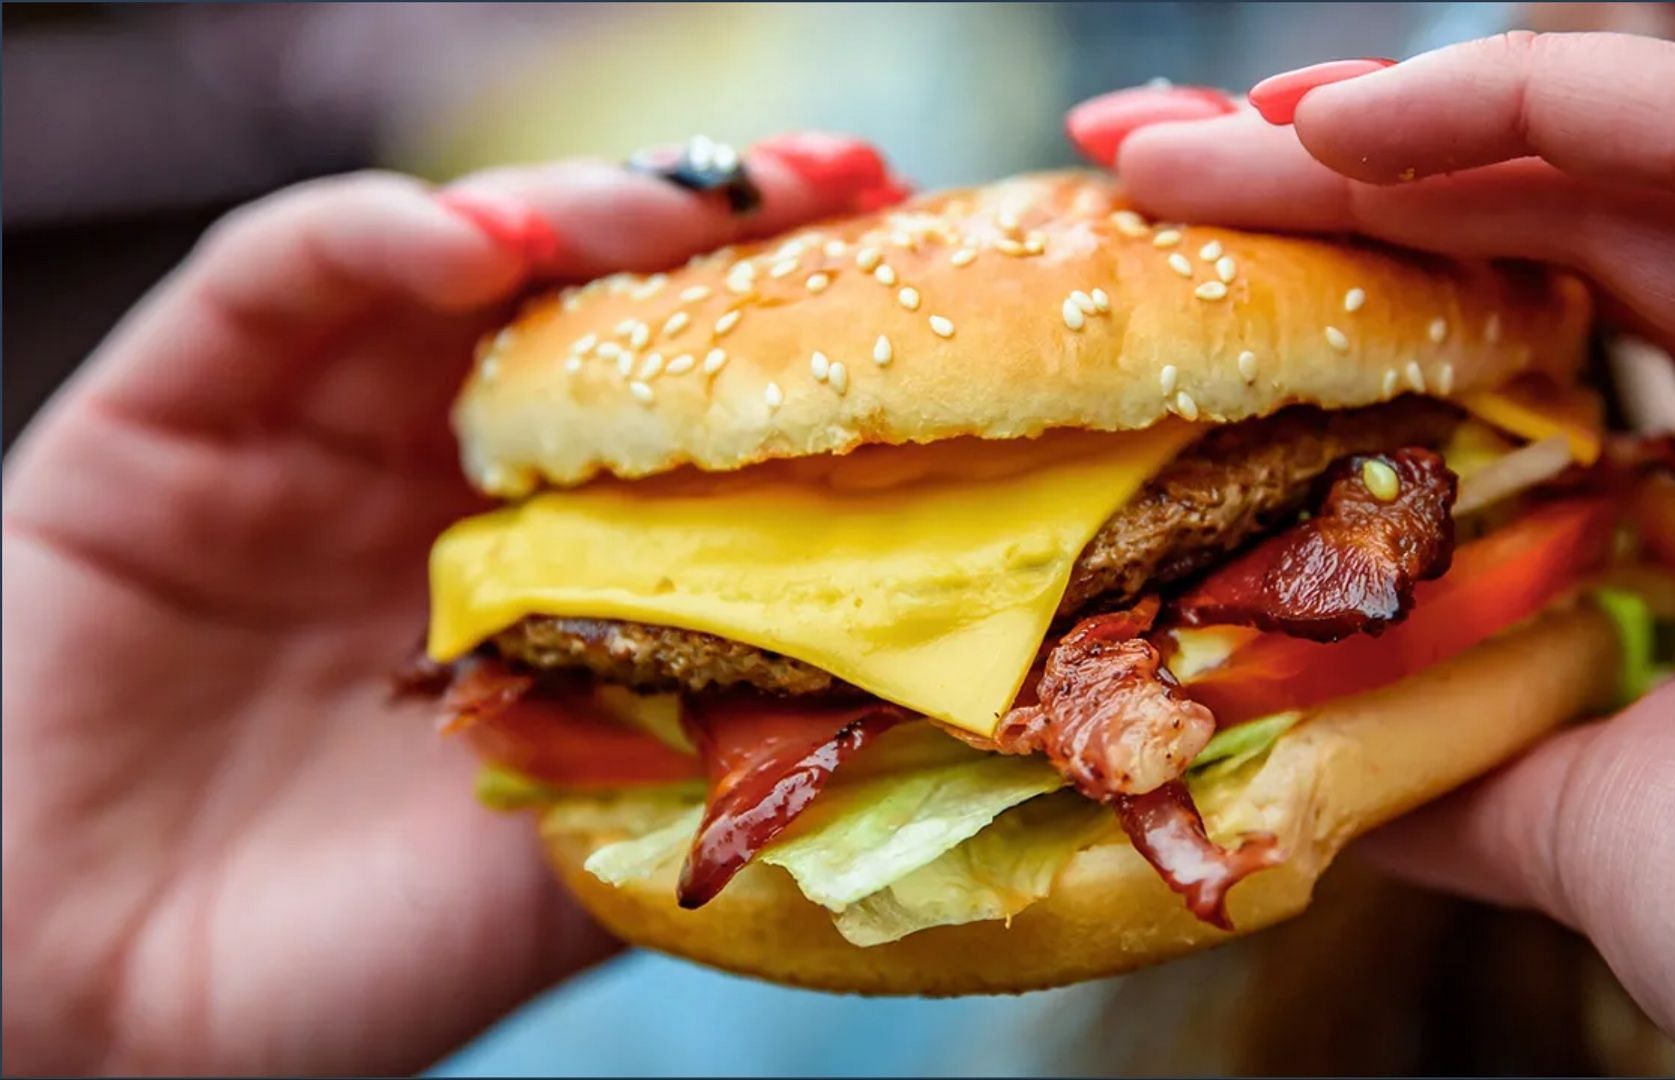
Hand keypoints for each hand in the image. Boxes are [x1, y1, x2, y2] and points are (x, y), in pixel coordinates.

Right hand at [1, 134, 904, 1074]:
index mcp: (537, 573)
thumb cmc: (338, 973)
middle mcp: (429, 488)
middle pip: (580, 314)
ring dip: (571, 217)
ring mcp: (300, 444)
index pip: (673, 415)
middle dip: (710, 240)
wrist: (99, 1037)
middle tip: (835, 185)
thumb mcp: (571, 863)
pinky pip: (268, 287)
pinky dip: (369, 244)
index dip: (786, 342)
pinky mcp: (161, 425)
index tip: (913, 277)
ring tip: (689, 204)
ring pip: (448, 272)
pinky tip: (471, 245)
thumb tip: (911, 693)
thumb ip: (701, 768)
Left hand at [1071, 32, 1674, 1073]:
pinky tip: (1340, 128)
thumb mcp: (1582, 822)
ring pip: (1605, 161)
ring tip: (1202, 145)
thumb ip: (1458, 756)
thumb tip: (1303, 757)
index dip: (1374, 276)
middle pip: (1546, 229)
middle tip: (1151, 167)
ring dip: (1384, 130)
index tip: (1196, 271)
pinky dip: (1528, 97)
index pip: (1548, 327)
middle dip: (1333, 187)